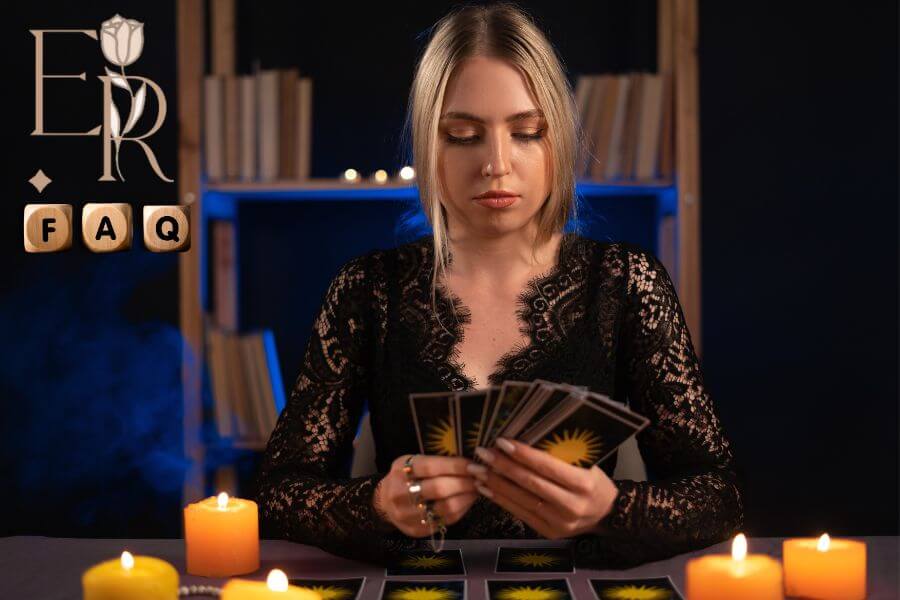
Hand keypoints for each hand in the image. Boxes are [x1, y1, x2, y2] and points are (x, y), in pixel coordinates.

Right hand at [373, 454, 478, 537]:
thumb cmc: (405, 477)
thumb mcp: (412, 462)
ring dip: (467, 497)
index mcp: (401, 471)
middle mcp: (401, 494)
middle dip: (465, 482)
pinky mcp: (417, 529)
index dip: (456, 466)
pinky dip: (462, 509)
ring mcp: (408, 514)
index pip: (432, 467)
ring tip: (477, 489)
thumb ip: (435, 462)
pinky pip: (446, 520)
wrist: (385, 503)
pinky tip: (468, 500)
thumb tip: (469, 461)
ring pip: (445, 508)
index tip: (473, 464)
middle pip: (439, 489)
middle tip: (480, 478)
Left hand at [468, 437, 618, 538]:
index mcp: (583, 484)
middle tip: (482, 453)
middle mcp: (571, 506)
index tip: (501, 441)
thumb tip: (524, 437)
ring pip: (521, 500)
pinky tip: (486, 488)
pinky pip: (520, 514)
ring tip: (477, 470)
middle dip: (502, 467)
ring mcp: (559, 523)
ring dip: (496, 484)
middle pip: (530, 483)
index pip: (547, 467)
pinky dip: (501, 500)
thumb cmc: (594, 482)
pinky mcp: (549, 532)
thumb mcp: (586, 464)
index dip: (522, 454)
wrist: (606, 515)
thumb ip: (559, 456)